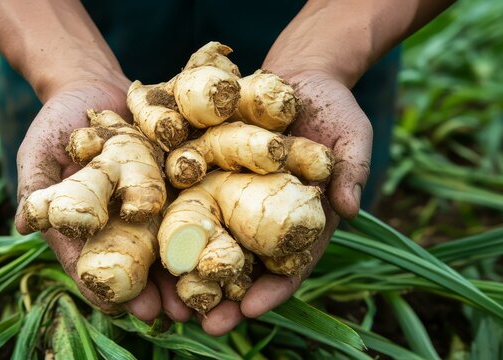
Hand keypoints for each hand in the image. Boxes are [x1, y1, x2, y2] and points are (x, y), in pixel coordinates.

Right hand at [13, 74, 187, 321]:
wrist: (93, 84)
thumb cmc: (56, 123)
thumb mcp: (38, 154)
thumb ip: (34, 189)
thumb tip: (21, 225)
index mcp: (89, 227)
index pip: (97, 265)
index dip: (109, 288)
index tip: (123, 309)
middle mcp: (124, 221)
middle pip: (142, 264)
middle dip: (159, 289)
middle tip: (176, 314)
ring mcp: (153, 201)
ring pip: (171, 242)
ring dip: (188, 269)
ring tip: (205, 293)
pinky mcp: (177, 176)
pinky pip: (193, 202)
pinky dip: (208, 224)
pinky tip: (224, 242)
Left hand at [194, 70, 372, 335]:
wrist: (299, 73)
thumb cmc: (334, 108)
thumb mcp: (352, 136)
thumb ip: (352, 170)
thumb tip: (349, 208)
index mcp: (299, 219)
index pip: (289, 264)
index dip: (272, 290)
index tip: (252, 310)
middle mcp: (262, 214)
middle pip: (243, 263)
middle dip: (224, 296)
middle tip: (205, 324)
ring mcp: (232, 193)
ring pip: (208, 239)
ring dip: (190, 270)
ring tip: (169, 300)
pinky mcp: (208, 167)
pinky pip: (186, 196)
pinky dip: (170, 220)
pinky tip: (150, 242)